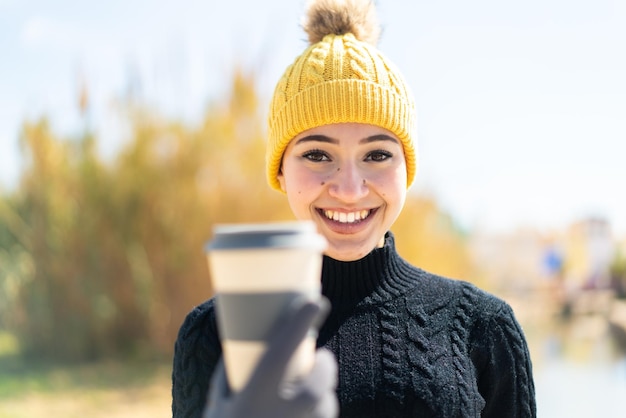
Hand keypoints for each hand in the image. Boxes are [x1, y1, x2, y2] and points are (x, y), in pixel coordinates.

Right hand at [204, 296, 337, 417]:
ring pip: (326, 403)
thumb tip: (239, 346)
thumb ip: (228, 378)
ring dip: (321, 398)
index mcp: (256, 394)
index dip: (301, 320)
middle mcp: (285, 411)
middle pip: (321, 375)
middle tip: (317, 361)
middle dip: (323, 366)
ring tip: (302, 401)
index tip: (316, 300)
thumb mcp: (218, 406)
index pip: (285, 347)